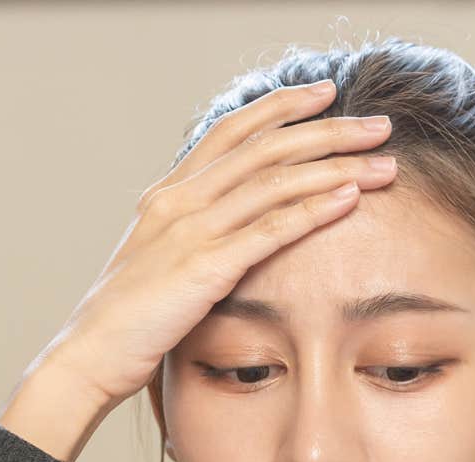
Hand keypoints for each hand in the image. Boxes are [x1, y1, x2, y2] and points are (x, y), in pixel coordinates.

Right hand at [19, 79, 396, 417]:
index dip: (281, 107)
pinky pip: (270, 229)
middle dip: (329, 130)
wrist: (90, 355)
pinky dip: (314, 210)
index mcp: (169, 193)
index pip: (233, 131)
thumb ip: (194, 236)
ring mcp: (191, 231)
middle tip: (378, 125)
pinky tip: (350, 198)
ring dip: (337, 167)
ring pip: (275, 181)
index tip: (326, 94)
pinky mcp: (205, 267)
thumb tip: (233, 228)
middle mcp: (180, 200)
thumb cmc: (128, 318)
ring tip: (384, 163)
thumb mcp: (160, 261)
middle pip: (266, 147)